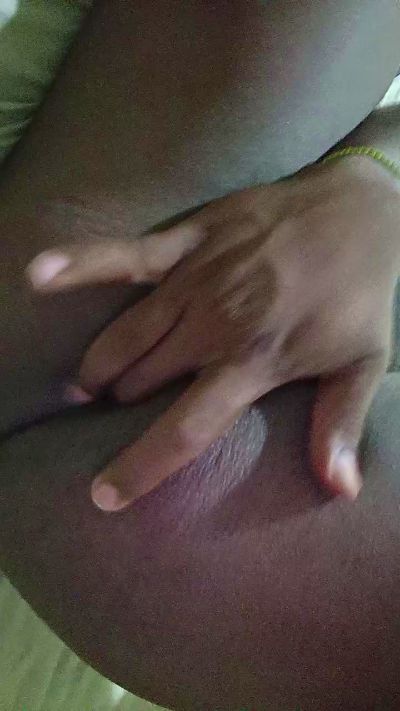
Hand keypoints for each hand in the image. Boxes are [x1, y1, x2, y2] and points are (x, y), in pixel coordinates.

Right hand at [27, 157, 399, 509]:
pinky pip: (127, 255)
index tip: (104, 496)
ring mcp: (196, 280)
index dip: (140, 467)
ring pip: (126, 335)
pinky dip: (81, 265)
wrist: (364, 209)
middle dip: (121, 402)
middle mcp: (214, 326)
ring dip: (99, 365)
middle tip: (112, 409)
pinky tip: (37, 275)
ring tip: (82, 386)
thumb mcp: (363, 364)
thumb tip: (340, 491)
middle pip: (142, 380)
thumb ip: (340, 426)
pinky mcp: (189, 239)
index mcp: (253, 362)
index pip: (185, 429)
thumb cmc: (361, 290)